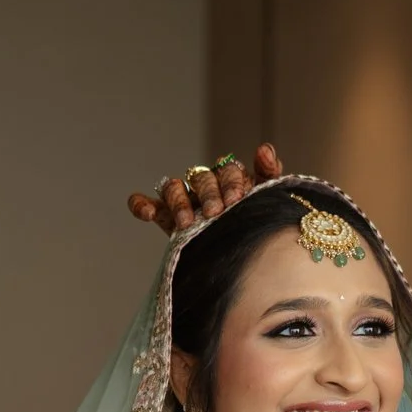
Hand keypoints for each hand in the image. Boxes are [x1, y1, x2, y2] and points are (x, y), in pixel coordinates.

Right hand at [127, 144, 284, 230]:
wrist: (250, 262)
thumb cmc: (258, 224)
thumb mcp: (269, 201)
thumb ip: (269, 173)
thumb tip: (263, 149)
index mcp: (230, 180)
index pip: (227, 170)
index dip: (230, 183)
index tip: (235, 201)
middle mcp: (206, 187)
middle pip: (201, 178)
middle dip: (207, 194)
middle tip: (214, 213)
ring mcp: (185, 202)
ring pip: (173, 187)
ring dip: (178, 202)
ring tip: (186, 223)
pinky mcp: (167, 218)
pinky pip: (148, 204)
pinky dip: (142, 204)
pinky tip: (147, 213)